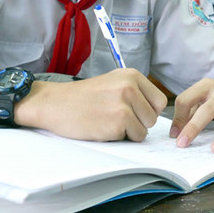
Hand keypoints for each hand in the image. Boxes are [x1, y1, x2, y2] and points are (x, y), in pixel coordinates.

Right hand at [18, 68, 166, 141]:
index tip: (132, 112)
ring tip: (107, 121)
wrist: (55, 104)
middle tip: (114, 117)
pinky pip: (133, 138)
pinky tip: (103, 127)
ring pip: (144, 129)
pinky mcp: (118, 121)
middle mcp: (130, 86)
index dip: (147, 111)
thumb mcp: (112, 82)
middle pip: (153, 117)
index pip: (158, 101)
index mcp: (131, 75)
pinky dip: (120, 138)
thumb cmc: (83, 97)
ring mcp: (124, 103)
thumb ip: (135, 91)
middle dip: (138, 122)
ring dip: (129, 131)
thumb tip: (156, 111)